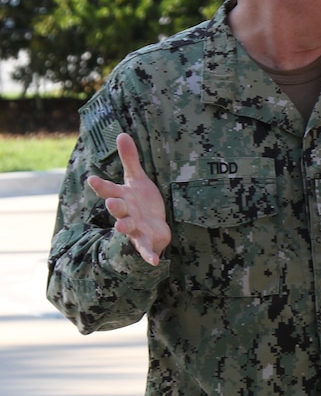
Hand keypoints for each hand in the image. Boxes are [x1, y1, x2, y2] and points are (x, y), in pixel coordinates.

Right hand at [87, 132, 169, 265]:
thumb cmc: (142, 202)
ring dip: (124, 227)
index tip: (91, 179)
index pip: (109, 190)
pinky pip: (146, 250)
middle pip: (118, 209)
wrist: (154, 226)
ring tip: (121, 226)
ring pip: (127, 227)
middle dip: (115, 206)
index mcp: (122, 197)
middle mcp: (125, 213)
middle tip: (111, 202)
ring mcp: (135, 228)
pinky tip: (155, 262)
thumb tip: (122, 133)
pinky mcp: (146, 241)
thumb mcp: (137, 179)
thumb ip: (130, 159)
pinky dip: (149, 256)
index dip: (101, 186)